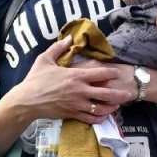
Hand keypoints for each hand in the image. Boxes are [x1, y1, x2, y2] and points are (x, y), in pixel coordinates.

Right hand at [13, 40, 134, 123]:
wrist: (27, 101)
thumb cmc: (35, 79)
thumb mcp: (45, 59)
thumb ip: (58, 48)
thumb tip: (69, 37)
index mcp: (75, 76)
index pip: (100, 74)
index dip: (112, 73)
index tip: (119, 72)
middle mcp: (80, 91)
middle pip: (106, 93)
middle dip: (120, 93)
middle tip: (129, 93)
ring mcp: (77, 105)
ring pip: (101, 108)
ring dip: (112, 107)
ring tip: (119, 105)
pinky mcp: (73, 115)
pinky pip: (91, 119)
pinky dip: (100, 118)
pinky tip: (105, 116)